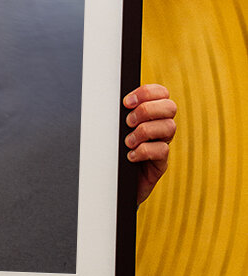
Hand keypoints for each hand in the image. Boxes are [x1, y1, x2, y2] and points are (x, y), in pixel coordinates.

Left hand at [123, 83, 176, 205]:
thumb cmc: (112, 152)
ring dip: (144, 131)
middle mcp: (160, 127)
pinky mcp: (161, 163)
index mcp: (151, 114)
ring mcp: (162, 144)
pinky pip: (162, 150)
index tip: (126, 102)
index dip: (147, 92)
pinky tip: (130, 156)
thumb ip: (118, 114)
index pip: (161, 93)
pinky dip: (144, 151)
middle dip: (146, 110)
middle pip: (170, 107)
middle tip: (128, 122)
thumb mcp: (114, 129)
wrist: (113, 182)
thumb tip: (106, 97)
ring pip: (169, 127)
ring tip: (128, 142)